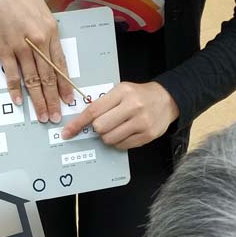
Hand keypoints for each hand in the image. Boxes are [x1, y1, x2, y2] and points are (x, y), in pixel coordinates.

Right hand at [0, 0, 72, 122]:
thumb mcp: (40, 8)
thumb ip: (47, 29)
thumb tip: (51, 46)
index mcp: (50, 30)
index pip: (60, 64)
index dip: (64, 84)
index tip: (68, 99)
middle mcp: (38, 40)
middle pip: (48, 76)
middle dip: (53, 99)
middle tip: (56, 116)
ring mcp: (20, 46)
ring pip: (33, 79)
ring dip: (37, 100)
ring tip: (42, 115)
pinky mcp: (3, 49)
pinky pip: (11, 74)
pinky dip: (15, 89)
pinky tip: (19, 101)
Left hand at [61, 81, 179, 149]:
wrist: (167, 99)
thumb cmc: (139, 95)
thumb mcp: (121, 91)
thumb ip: (103, 103)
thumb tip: (81, 122)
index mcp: (123, 92)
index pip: (93, 110)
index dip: (78, 123)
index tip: (67, 132)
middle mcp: (133, 106)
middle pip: (100, 127)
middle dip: (98, 128)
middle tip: (105, 123)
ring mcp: (141, 122)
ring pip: (110, 139)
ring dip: (108, 136)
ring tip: (117, 127)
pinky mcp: (147, 135)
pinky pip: (122, 145)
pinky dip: (119, 141)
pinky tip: (126, 132)